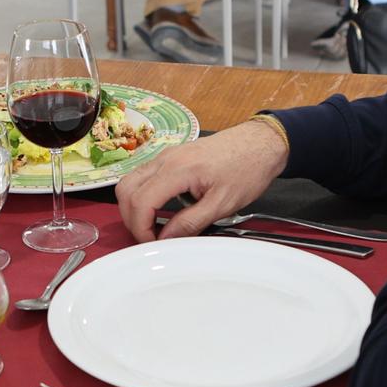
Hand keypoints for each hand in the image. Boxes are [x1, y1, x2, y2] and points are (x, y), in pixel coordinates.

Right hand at [116, 119, 289, 241]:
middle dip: (131, 218)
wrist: (260, 143)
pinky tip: (159, 210)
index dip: (141, 228)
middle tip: (149, 238)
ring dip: (134, 206)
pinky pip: (143, 176)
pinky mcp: (170, 156)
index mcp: (178, 169)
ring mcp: (165, 155)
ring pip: (130, 181)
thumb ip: (190, 222)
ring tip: (152, 226)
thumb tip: (165, 239)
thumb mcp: (222, 203)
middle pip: (126, 190)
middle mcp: (165, 159)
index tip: (153, 243)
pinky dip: (142, 195)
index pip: (140, 201)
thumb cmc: (247, 169)